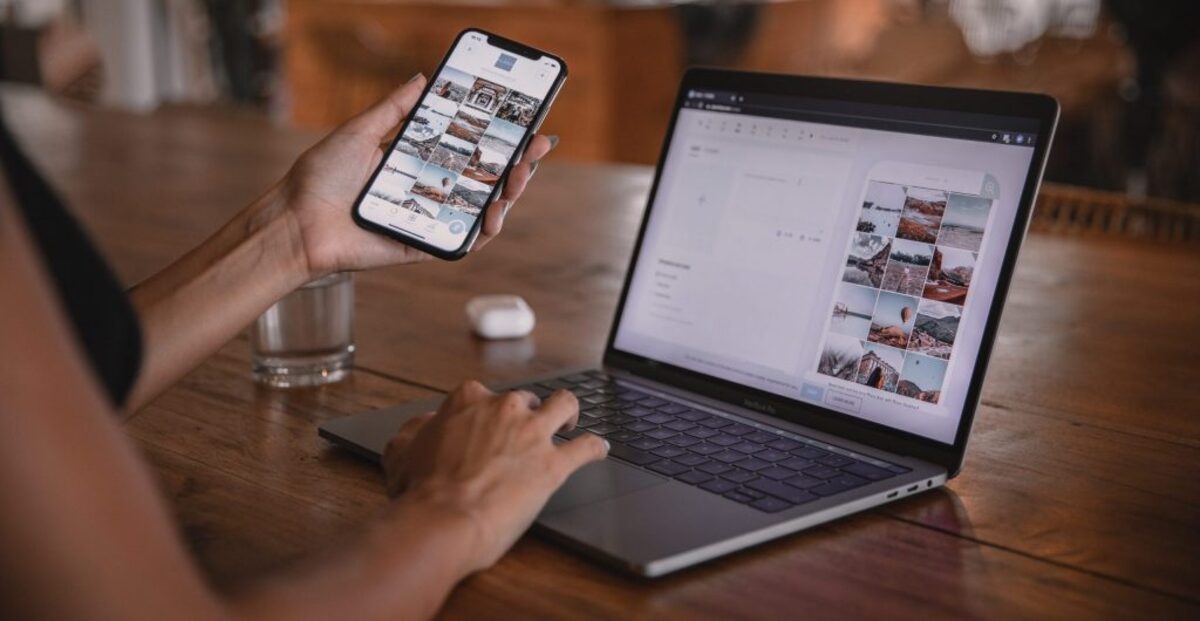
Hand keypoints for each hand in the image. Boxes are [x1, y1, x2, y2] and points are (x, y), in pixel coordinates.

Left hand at [279, 74, 555, 276]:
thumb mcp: (360, 131)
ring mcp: (429, 219)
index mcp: (418, 163)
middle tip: (535, 148)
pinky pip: (462, 242)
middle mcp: (429, 191)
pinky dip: (483, 231)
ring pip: (482, 210)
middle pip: (485, 180)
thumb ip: (394, 109)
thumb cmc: (321, 177)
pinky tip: (494, 214)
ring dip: (508, 195)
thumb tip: (422, 79)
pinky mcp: (423, 246)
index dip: (501, 140)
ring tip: (519, 178)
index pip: (470, 149)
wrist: (297, 221)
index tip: (527, 125)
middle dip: (517, 165)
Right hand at [382, 381, 608, 572]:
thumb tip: (426, 423)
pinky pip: (587, 447)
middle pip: (526, 400)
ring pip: (565, 406)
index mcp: (469, 401)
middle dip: (527, 414)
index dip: (486, 413)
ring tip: (569, 424)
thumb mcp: (401, 451)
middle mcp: (505, 409)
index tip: (487, 426)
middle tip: (524, 434)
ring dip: (570, 413)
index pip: (484, 395)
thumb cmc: (419, 492)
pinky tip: (600, 450)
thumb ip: (416, 430)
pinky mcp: (554, 464)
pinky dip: (595, 447)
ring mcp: (533, 434)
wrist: (441, 520)